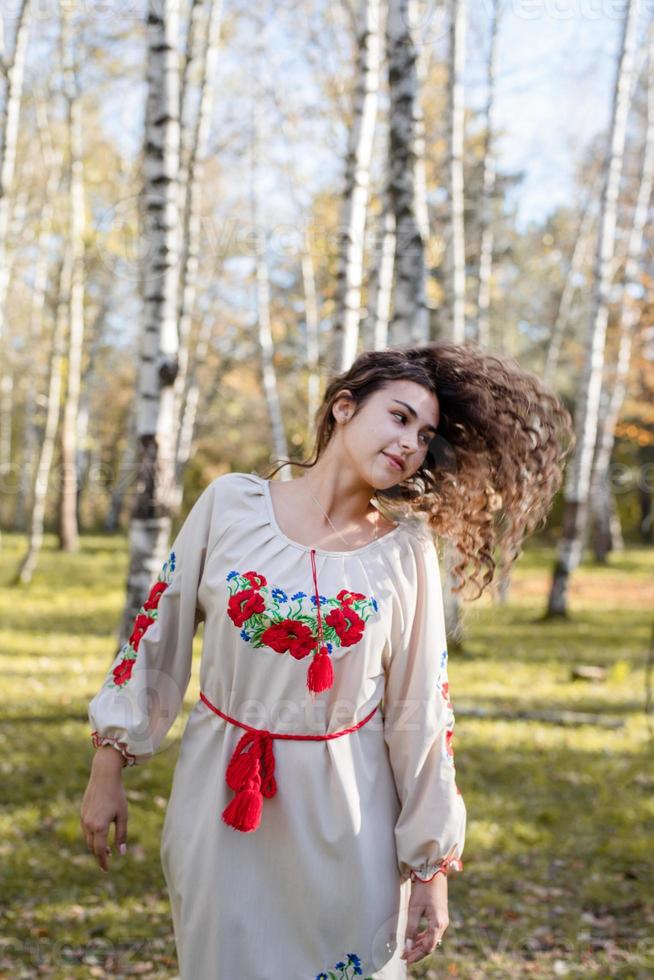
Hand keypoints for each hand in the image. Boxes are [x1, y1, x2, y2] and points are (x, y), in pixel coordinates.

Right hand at [80, 748, 128, 872]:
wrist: (104, 776)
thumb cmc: (117, 795)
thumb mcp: (123, 815)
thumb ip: (121, 834)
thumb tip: (121, 852)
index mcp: (99, 826)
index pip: (99, 850)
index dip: (103, 861)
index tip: (106, 870)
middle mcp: (88, 824)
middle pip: (92, 847)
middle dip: (99, 854)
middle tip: (108, 858)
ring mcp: (83, 818)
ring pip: (88, 839)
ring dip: (95, 845)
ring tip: (106, 847)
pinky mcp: (82, 812)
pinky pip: (86, 829)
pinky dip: (92, 836)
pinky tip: (100, 833)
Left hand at [401, 873, 448, 965]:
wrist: (433, 874)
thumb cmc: (423, 889)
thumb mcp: (414, 909)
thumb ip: (411, 929)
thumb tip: (408, 946)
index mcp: (438, 923)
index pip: (428, 947)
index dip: (417, 955)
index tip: (406, 958)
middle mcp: (443, 924)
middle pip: (431, 945)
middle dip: (417, 952)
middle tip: (404, 957)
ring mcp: (443, 921)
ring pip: (432, 940)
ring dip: (420, 946)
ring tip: (408, 950)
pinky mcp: (440, 917)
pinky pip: (433, 933)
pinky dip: (424, 938)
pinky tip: (415, 939)